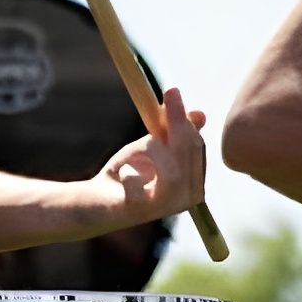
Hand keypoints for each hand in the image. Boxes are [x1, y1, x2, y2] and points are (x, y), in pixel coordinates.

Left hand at [94, 87, 206, 225]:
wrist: (101, 199)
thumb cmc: (131, 171)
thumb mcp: (154, 145)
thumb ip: (174, 131)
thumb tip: (200, 114)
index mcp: (194, 182)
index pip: (196, 147)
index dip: (184, 119)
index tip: (171, 91)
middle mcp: (186, 198)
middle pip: (187, 156)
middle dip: (175, 122)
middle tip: (165, 94)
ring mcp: (164, 207)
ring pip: (172, 173)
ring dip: (155, 149)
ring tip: (142, 144)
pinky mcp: (138, 210)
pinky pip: (138, 189)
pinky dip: (130, 175)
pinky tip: (124, 170)